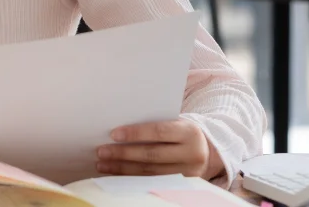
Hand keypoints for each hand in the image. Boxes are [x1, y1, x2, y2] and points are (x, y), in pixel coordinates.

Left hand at [96, 119, 223, 179]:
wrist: (207, 152)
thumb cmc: (180, 132)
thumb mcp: (175, 123)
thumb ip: (153, 124)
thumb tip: (117, 131)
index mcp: (189, 132)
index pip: (158, 132)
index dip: (135, 133)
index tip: (113, 134)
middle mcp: (192, 154)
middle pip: (152, 155)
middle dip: (123, 154)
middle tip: (101, 151)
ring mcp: (188, 173)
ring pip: (150, 172)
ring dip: (122, 169)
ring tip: (102, 164)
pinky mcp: (182, 187)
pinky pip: (151, 183)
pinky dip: (131, 178)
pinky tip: (115, 174)